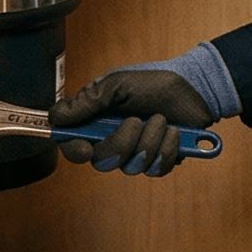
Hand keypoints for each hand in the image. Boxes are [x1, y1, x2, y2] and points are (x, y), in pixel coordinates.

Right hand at [53, 68, 216, 176]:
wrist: (195, 87)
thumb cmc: (155, 81)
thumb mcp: (116, 85)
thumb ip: (86, 102)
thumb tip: (56, 117)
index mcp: (98, 120)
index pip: (73, 144)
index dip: (74, 150)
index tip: (85, 146)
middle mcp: (114, 138)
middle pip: (101, 162)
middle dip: (121, 144)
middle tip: (135, 121)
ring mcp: (137, 151)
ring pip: (131, 167)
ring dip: (150, 141)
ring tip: (162, 120)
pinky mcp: (159, 160)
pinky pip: (156, 170)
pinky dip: (167, 149)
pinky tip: (174, 132)